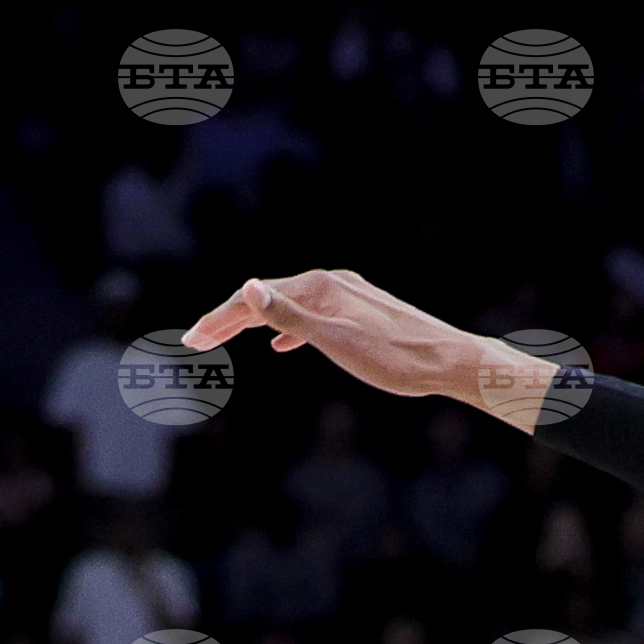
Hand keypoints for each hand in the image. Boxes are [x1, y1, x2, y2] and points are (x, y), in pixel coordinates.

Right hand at [181, 268, 507, 414]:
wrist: (450, 361)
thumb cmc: (395, 359)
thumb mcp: (336, 341)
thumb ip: (290, 317)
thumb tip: (248, 288)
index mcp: (317, 287)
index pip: (255, 301)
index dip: (220, 320)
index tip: (193, 341)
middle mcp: (329, 282)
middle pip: (268, 299)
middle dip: (230, 319)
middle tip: (196, 341)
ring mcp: (346, 295)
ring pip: (289, 306)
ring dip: (257, 323)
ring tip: (229, 339)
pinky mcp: (361, 311)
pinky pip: (312, 316)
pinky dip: (289, 329)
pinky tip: (284, 347)